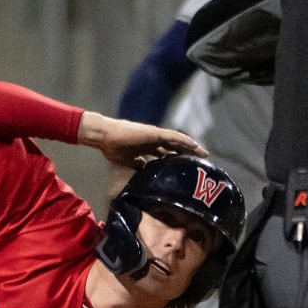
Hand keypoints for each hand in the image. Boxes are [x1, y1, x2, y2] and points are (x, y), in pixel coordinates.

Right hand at [77, 111, 207, 168]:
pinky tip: (194, 145)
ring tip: (203, 154)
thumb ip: (138, 166)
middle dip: (188, 155)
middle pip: (176, 148)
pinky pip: (174, 137)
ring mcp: (155, 136)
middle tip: (201, 162)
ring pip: (178, 142)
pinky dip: (185, 140)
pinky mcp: (154, 133)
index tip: (188, 168)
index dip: (177, 160)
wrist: (105, 137)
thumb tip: (145, 175)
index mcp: (148, 147)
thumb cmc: (113, 148)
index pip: (167, 154)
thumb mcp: (129, 162)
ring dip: (191, 147)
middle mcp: (154, 141)